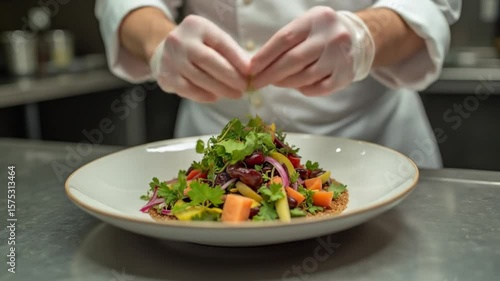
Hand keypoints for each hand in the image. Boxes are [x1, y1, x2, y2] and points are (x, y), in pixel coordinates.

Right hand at [149, 15, 248, 102]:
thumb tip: (250, 72)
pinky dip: (205, 96)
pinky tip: (216, 97)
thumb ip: (230, 52)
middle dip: (230, 76)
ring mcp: (170, 59)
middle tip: (244, 87)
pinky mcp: (166, 77)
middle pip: (209, 61)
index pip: (220, 42)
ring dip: (221, 89)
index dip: (237, 58)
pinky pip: (189, 90)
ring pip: (199, 78)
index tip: (250, 71)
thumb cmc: (198, 48)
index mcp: (196, 26)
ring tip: (235, 94)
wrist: (165, 53)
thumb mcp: (212, 41)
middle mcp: (180, 40)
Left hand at [250, 7, 374, 95]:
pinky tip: (299, 85)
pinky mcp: (345, 75)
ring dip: (285, 82)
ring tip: (276, 82)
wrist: (356, 37)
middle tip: (256, 83)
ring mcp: (340, 57)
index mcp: (315, 19)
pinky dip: (304, 89)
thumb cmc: (320, 34)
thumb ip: (284, 42)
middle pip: (293, 60)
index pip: (284, 39)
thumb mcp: (305, 26)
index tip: (251, 69)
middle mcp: (330, 36)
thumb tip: (257, 65)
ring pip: (304, 76)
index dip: (265, 56)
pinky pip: (318, 88)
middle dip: (270, 74)